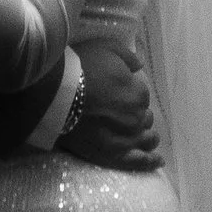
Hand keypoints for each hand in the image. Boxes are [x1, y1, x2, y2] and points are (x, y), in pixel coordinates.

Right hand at [58, 42, 160, 171]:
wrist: (53, 96)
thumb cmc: (78, 69)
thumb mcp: (105, 48)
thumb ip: (127, 57)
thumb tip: (139, 66)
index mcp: (138, 93)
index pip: (141, 96)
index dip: (130, 93)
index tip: (118, 93)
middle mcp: (136, 117)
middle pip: (144, 118)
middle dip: (136, 114)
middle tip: (120, 113)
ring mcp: (126, 139)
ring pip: (146, 139)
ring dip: (146, 135)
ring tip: (141, 136)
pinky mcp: (114, 156)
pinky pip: (139, 162)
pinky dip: (151, 162)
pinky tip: (157, 161)